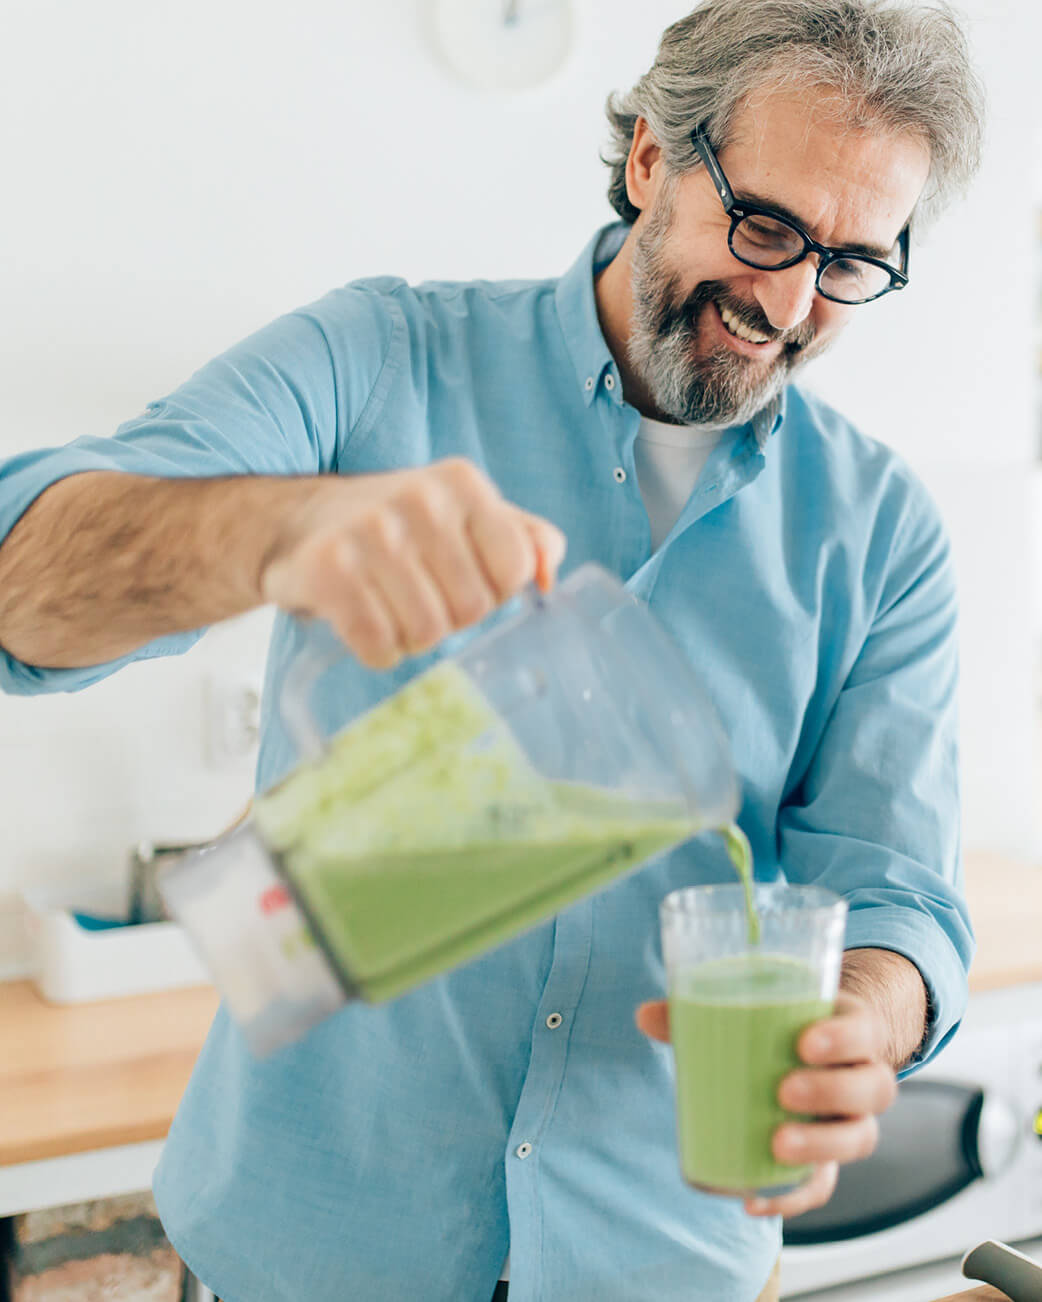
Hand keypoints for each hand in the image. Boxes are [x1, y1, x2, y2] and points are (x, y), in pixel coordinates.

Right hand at [261, 458, 566, 668]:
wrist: (299, 522)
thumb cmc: (396, 526)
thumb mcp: (465, 514)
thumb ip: (523, 538)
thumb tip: (548, 577)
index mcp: (462, 483)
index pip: (513, 569)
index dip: (491, 592)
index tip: (461, 581)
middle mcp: (419, 498)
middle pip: (471, 609)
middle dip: (448, 619)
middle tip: (418, 596)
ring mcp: (370, 532)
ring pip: (426, 633)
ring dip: (410, 638)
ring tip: (389, 607)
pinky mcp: (328, 570)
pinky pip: (378, 645)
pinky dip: (376, 651)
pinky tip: (364, 622)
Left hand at [635, 990, 897, 1217]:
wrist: (813, 1053)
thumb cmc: (781, 1027)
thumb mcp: (755, 1011)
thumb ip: (702, 1011)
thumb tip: (644, 1016)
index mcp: (852, 1030)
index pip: (867, 1031)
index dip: (845, 1038)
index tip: (803, 1042)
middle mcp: (863, 1077)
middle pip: (874, 1088)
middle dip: (831, 1092)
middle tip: (784, 1092)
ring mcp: (851, 1121)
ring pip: (859, 1138)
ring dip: (821, 1145)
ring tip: (776, 1142)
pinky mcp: (830, 1160)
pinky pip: (823, 1186)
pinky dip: (791, 1197)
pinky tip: (754, 1199)